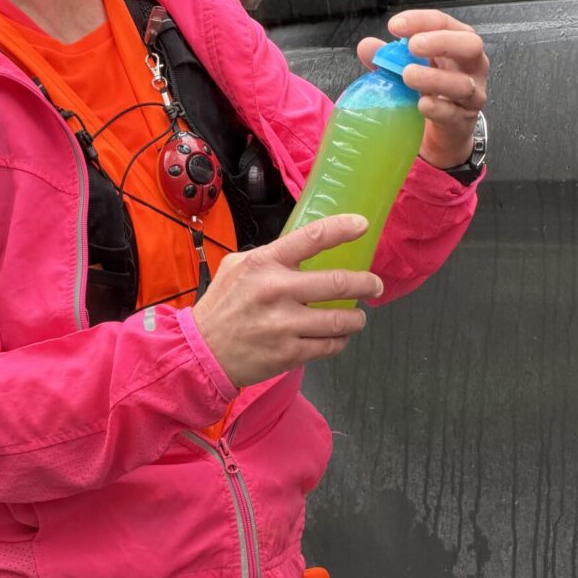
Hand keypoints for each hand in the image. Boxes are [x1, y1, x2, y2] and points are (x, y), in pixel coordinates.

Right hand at [193, 215, 382, 388]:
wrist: (202, 351)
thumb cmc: (221, 305)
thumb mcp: (236, 266)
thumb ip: (268, 256)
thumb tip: (301, 249)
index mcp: (264, 263)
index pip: (311, 238)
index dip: (342, 229)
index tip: (361, 225)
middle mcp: (277, 291)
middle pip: (337, 283)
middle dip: (366, 283)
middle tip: (374, 285)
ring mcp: (285, 324)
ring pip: (340, 319)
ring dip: (356, 317)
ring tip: (357, 316)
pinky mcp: (290, 353)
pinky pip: (330, 345)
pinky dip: (340, 339)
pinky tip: (338, 335)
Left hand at [357, 9, 487, 170]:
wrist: (443, 130)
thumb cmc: (429, 90)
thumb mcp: (407, 68)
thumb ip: (388, 57)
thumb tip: (366, 46)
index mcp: (456, 44)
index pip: (444, 23)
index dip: (421, 20)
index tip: (395, 26)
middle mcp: (471, 66)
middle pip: (470, 45)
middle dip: (441, 41)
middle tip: (413, 45)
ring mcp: (472, 94)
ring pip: (463, 83)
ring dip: (434, 77)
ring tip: (408, 75)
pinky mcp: (464, 120)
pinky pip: (454, 113)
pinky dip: (438, 108)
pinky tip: (422, 104)